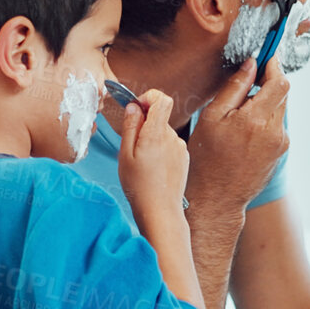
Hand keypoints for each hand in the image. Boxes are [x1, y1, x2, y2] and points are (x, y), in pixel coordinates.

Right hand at [117, 89, 188, 221]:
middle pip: (159, 117)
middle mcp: (172, 138)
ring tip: (142, 162)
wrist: (160, 210)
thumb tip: (133, 107)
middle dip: (144, 124)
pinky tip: (153, 168)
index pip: (162, 99)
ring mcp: (180, 148)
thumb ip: (130, 127)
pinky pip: (169, 145)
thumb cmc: (140, 187)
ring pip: (163, 132)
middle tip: (132, 146)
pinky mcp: (184, 158)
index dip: (148, 98)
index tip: (136, 109)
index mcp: (156, 134)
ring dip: (151, 139)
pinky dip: (160, 150)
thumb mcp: (125, 155)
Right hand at [185, 57, 289, 212]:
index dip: (274, 65)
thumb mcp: (212, 118)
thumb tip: (251, 64)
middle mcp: (274, 132)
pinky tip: (243, 131)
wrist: (217, 198)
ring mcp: (280, 144)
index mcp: (256, 120)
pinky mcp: (280, 152)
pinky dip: (264, 119)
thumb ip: (234, 88)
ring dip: (264, 103)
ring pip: (279, 109)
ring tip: (238, 114)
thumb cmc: (207, 159)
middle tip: (246, 84)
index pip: (280, 82)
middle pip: (282, 94)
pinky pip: (276, 125)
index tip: (266, 55)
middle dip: (267, 83)